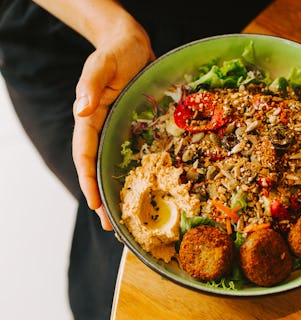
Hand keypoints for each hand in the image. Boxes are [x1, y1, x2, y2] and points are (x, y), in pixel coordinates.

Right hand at [72, 19, 154, 229]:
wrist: (133, 45)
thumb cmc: (116, 52)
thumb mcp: (103, 64)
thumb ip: (91, 84)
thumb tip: (81, 110)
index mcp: (90, 118)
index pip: (84, 155)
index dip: (88, 180)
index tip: (94, 204)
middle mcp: (103, 128)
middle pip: (100, 168)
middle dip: (104, 197)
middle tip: (112, 227)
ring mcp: (121, 130)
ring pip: (118, 166)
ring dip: (122, 192)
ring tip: (131, 219)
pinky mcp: (138, 128)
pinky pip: (137, 155)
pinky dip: (141, 174)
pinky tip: (153, 190)